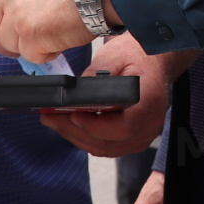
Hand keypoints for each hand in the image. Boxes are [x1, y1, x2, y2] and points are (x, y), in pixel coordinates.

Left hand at [0, 0, 101, 62]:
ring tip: (51, 35)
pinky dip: (46, 54)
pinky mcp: (31, 36)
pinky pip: (31, 56)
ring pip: (9, 44)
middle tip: (22, 41)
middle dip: (3, 38)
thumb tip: (17, 0)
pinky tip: (60, 40)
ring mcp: (16, 16)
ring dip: (28, 46)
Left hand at [40, 36, 191, 154]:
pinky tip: (70, 125)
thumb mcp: (115, 55)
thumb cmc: (137, 55)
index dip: (96, 127)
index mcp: (149, 99)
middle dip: (75, 132)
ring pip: (106, 148)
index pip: (125, 127)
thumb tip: (74, 93)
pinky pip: (108, 146)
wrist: (154, 60)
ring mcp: (144, 133)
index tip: (74, 114)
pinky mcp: (135, 138)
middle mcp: (150, 121)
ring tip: (53, 121)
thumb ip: (97, 74)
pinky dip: (86, 138)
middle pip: (110, 142)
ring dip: (77, 137)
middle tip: (50, 118)